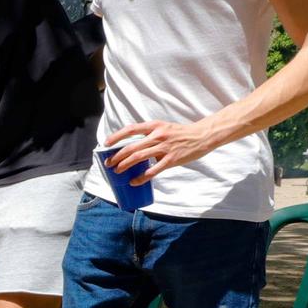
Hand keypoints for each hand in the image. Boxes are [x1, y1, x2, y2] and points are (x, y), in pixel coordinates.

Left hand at [103, 120, 218, 181]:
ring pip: (139, 158)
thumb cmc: (180, 133)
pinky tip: (134, 181)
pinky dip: (141, 177)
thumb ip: (149, 135)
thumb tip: (134, 148)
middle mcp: (157, 136)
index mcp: (154, 126)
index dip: (116, 137)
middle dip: (117, 156)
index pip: (130, 129)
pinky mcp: (171, 160)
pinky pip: (153, 171)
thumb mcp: (163, 128)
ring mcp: (164, 148)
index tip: (106, 144)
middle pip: (131, 147)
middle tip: (109, 163)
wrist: (201, 136)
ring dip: (125, 165)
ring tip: (117, 171)